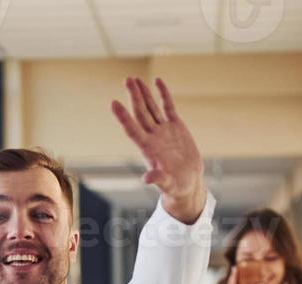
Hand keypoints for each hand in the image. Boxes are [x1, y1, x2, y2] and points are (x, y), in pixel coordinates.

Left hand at [110, 77, 205, 223]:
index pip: (132, 129)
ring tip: (135, 79)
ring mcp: (164, 130)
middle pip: (140, 113)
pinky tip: (157, 81)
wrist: (188, 183)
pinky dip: (163, 94)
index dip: (123, 117)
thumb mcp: (167, 184)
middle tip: (127, 80)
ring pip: (151, 107)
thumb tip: (147, 178)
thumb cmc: (175, 186)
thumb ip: (158, 179)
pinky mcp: (176, 127)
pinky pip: (168, 107)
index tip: (113, 104)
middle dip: (134, 97)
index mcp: (148, 148)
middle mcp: (153, 136)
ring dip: (144, 93)